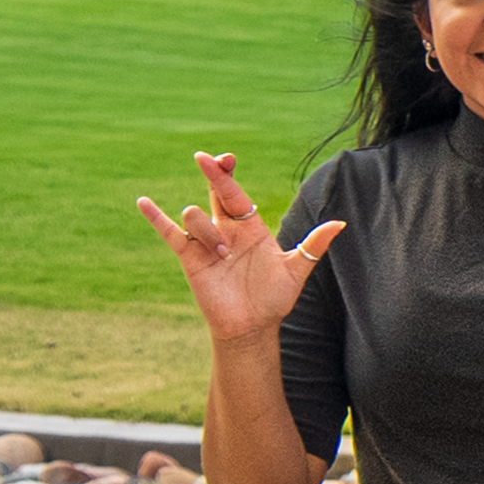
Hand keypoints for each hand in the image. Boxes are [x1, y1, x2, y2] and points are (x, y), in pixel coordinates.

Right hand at [137, 153, 346, 342]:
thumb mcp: (296, 270)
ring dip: (208, 231)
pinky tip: (143, 202)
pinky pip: (169, 233)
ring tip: (223, 255)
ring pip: (195, 216)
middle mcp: (227, 230)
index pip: (237, 194)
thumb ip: (313, 246)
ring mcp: (206, 242)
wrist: (252, 326)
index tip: (226, 157)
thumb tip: (340, 223)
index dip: (229, 174)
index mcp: (251, 227)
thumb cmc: (274, 299)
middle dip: (213, 174)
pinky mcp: (189, 258)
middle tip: (207, 158)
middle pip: (216, 193)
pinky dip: (156, 218)